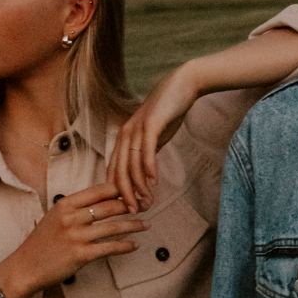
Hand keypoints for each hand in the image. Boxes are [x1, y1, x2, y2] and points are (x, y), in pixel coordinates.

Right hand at [0, 183, 147, 297]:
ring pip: (113, 227)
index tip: (133, 190)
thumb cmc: (42, 242)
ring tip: (146, 225)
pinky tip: (134, 245)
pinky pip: (109, 248)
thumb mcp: (55, 217)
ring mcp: (76, 236)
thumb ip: (76, 208)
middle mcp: (71, 217)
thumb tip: (103, 199)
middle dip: (130, 206)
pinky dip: (125, 246)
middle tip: (145, 206)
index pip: (99, 190)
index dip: (119, 189)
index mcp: (65, 204)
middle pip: (109, 207)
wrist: (25, 268)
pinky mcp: (81, 255)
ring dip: (133, 226)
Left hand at [107, 62, 200, 212]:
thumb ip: (147, 152)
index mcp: (124, 138)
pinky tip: (154, 182)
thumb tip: (145, 173)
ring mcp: (137, 128)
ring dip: (138, 185)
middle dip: (125, 194)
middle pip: (119, 170)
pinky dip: (149, 167)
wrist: (182, 86)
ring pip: (132, 163)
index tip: (128, 208)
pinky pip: (146, 150)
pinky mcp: (151, 124)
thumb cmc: (169, 112)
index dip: (119, 191)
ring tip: (145, 202)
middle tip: (134, 211)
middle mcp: (125, 134)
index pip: (115, 170)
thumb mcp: (155, 136)